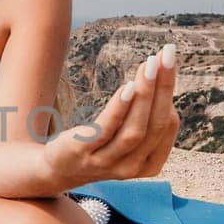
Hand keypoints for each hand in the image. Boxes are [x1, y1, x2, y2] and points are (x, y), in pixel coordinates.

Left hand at [44, 43, 180, 187]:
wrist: (56, 168)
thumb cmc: (98, 145)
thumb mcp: (126, 136)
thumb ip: (145, 118)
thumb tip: (161, 80)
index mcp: (149, 164)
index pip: (167, 126)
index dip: (168, 93)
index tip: (167, 63)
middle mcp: (131, 167)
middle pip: (155, 126)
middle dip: (163, 88)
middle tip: (168, 55)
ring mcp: (106, 162)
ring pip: (135, 130)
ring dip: (145, 95)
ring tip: (150, 65)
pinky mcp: (82, 152)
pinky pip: (106, 129)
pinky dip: (120, 108)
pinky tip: (128, 87)